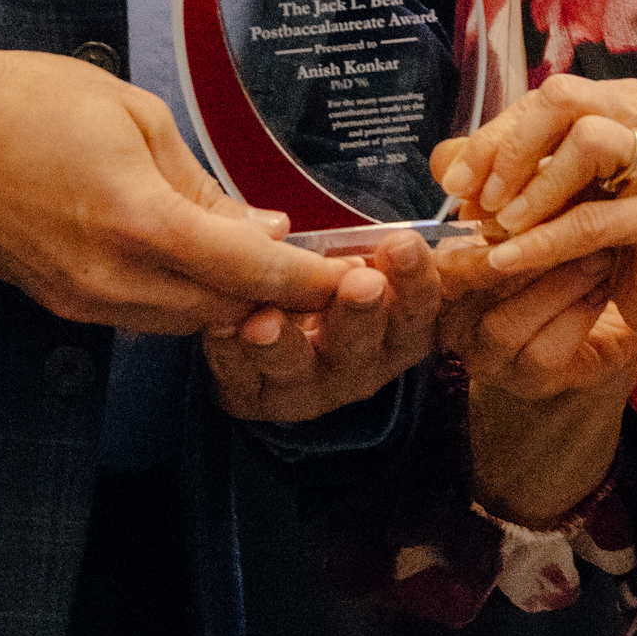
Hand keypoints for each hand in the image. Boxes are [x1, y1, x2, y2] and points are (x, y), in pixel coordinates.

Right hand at [0, 43, 388, 337]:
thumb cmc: (29, 101)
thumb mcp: (136, 116)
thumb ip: (203, 185)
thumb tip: (263, 232)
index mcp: (137, 220)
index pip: (248, 274)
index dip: (310, 283)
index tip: (354, 281)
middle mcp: (111, 276)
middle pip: (224, 312)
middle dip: (281, 298)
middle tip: (328, 272)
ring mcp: (81, 298)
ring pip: (185, 323)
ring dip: (233, 302)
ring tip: (274, 269)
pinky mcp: (59, 303)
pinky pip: (143, 317)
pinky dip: (185, 299)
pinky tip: (205, 266)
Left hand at [203, 229, 446, 425]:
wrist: (270, 321)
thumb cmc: (329, 280)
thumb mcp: (355, 257)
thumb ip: (374, 250)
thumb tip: (394, 237)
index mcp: (397, 329)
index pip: (418, 307)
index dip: (416, 280)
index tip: (401, 244)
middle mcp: (361, 365)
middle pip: (364, 345)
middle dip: (361, 313)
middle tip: (360, 284)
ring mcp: (309, 388)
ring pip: (299, 370)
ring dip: (285, 346)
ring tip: (264, 322)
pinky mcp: (257, 398)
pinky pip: (241, 380)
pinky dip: (229, 355)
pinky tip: (218, 329)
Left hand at [433, 75, 636, 377]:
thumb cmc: (619, 246)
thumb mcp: (557, 203)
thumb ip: (504, 175)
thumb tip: (446, 162)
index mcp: (622, 104)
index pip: (545, 98)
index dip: (492, 138)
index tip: (456, 184)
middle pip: (565, 100)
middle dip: (510, 148)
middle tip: (480, 199)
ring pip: (589, 143)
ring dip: (532, 187)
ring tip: (499, 227)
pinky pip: (598, 218)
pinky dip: (545, 239)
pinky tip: (509, 259)